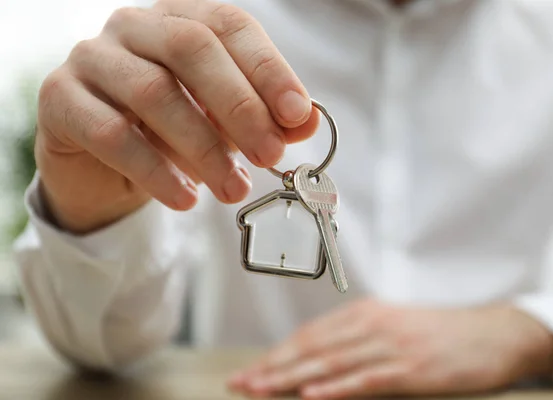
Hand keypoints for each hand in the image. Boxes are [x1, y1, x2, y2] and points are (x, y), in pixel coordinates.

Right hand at [36, 0, 318, 232]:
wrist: (104, 163)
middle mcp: (135, 27)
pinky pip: (111, 133)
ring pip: (153, 92)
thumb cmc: (171, 133)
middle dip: (239, 106)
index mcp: (181, 20)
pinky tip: (185, 199)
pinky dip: (155, 170)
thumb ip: (264, 118)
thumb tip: (307, 121)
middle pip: (191, 48)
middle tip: (270, 156)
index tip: (298, 117)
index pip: (230, 26)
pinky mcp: (62, 100)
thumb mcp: (224, 125)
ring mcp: (93, 58)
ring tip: (233, 188)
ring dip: (203, 147)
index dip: (268, 69)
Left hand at [228, 299, 552, 398]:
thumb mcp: (395, 329)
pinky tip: (311, 397)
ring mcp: (392, 345)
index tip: (250, 371)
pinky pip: (367, 379)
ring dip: (292, 378)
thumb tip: (319, 363)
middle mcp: (372, 324)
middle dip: (273, 367)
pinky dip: (336, 389)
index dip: (276, 354)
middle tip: (240, 383)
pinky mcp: (413, 368)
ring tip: (260, 389)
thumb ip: (359, 340)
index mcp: (365, 314)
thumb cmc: (441, 334)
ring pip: (331, 362)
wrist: (495, 333)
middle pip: (312, 348)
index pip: (310, 335)